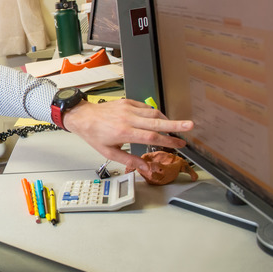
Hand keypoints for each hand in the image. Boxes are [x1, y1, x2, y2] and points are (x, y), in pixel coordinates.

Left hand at [63, 99, 193, 173]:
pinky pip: (145, 107)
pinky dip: (154, 113)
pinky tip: (158, 119)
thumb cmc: (94, 135)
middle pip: (156, 122)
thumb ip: (130, 161)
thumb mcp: (109, 153)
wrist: (82, 116)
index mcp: (124, 132)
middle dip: (175, 124)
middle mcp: (127, 119)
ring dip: (166, 119)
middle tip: (190, 126)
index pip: (151, 137)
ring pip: (152, 113)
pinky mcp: (127, 102)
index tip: (180, 144)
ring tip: (175, 126)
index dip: (168, 141)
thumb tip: (146, 169)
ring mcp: (127, 108)